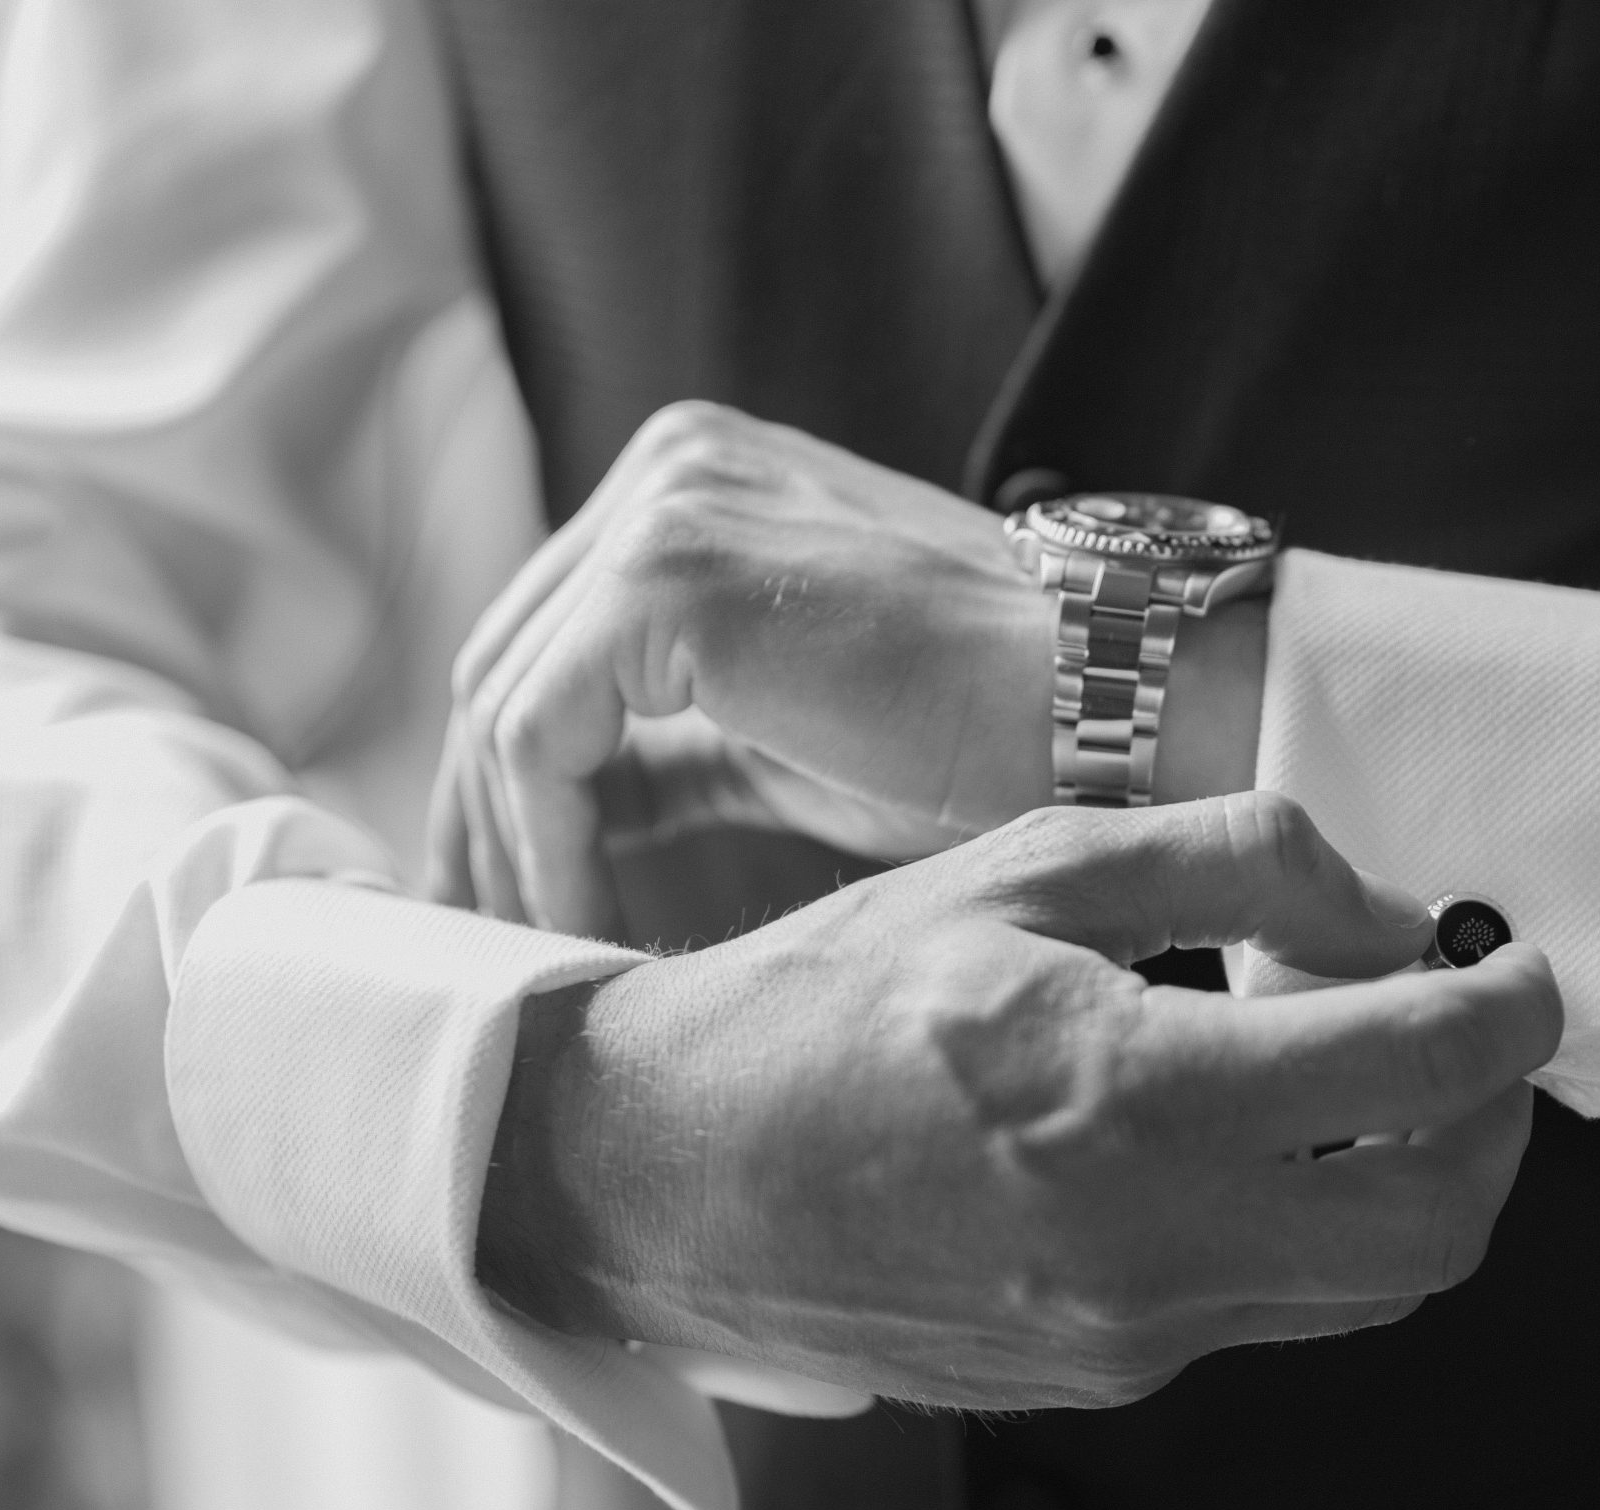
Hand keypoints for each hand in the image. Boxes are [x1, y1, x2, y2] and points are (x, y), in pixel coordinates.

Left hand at [429, 401, 1260, 940]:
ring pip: (503, 706)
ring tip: (538, 954)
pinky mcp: (665, 580)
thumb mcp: (795, 726)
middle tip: (489, 941)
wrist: (1112, 706)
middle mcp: (672, 465)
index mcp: (703, 477)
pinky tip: (583, 924)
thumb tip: (569, 808)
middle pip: (505, 664)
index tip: (510, 892)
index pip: (550, 635)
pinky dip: (547, 849)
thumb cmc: (991, 730)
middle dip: (486, 821)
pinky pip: (539, 743)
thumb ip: (680, 735)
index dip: (511, 782)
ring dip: (509, 848)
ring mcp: (665, 510)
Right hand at [476, 794, 1562, 1409]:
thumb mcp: (1024, 865)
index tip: (1518, 962)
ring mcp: (1128, 1335)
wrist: (664, 1176)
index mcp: (1132, 1093)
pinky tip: (1242, 1139)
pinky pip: (1267, 1308)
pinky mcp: (1101, 1379)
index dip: (1513, 1006)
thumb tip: (1391, 911)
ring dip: (1413, 1180)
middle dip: (1499, 1122)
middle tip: (1471, 1032)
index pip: (1423, 1069)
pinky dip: (1306, 1223)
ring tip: (1358, 1077)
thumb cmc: (826, 1001)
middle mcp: (1149, 1246)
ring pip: (1369, 1287)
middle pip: (1442, 1225)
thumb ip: (1235, 862)